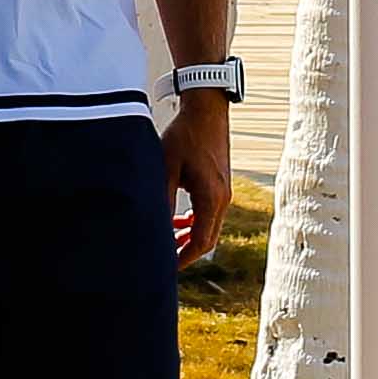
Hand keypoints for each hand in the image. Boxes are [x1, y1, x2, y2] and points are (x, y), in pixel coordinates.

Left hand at [163, 92, 236, 262]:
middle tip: (163, 260)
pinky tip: (178, 220)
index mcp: (211, 198)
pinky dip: (195, 222)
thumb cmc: (184, 136)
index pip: (200, 242)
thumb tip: (153, 228)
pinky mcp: (221, 185)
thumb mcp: (166, 168)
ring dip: (189, 237)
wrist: (206, 110)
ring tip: (168, 240)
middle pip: (207, 239)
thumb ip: (162, 201)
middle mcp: (222, 199)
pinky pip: (210, 213)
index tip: (165, 268)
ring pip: (209, 227)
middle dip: (185, 252)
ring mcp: (224, 192)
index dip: (182, 258)